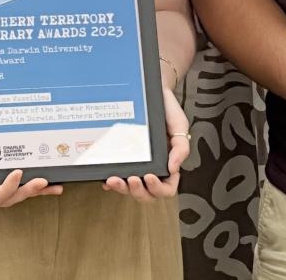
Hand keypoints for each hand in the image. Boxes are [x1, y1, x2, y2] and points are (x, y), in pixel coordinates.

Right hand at [0, 126, 62, 207]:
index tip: (16, 174)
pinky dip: (40, 187)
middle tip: (40, 180)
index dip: (3, 190)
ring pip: (17, 192)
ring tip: (51, 184)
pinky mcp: (7, 174)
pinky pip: (24, 183)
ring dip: (35, 191)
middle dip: (24, 191)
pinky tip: (56, 184)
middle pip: (6, 198)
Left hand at [107, 82, 189, 200]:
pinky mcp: (122, 158)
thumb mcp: (180, 126)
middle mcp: (152, 168)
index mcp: (168, 164)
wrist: (151, 91)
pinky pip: (116, 175)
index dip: (158, 188)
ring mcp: (136, 164)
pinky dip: (109, 182)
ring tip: (114, 180)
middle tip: (132, 179)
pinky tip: (105, 178)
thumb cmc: (167, 110)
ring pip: (129, 188)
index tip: (149, 175)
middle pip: (146, 193)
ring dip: (122, 189)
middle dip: (138, 191)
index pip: (167, 188)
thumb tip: (173, 169)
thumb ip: (181, 148)